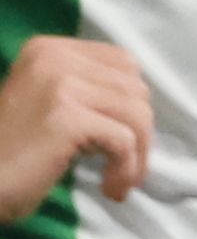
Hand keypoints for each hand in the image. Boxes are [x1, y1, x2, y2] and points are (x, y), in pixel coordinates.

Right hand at [0, 37, 153, 217]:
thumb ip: (86, 91)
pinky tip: (110, 188)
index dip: (134, 101)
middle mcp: (53, 59)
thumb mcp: (47, 104)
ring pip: (137, 114)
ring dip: (138, 155)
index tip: (126, 135)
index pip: (123, 62)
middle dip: (141, 130)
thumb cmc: (9, 153)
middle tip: (126, 164)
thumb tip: (142, 107)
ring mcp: (59, 85)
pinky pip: (123, 140)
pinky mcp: (65, 118)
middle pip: (135, 88)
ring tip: (119, 181)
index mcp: (48, 50)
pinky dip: (126, 168)